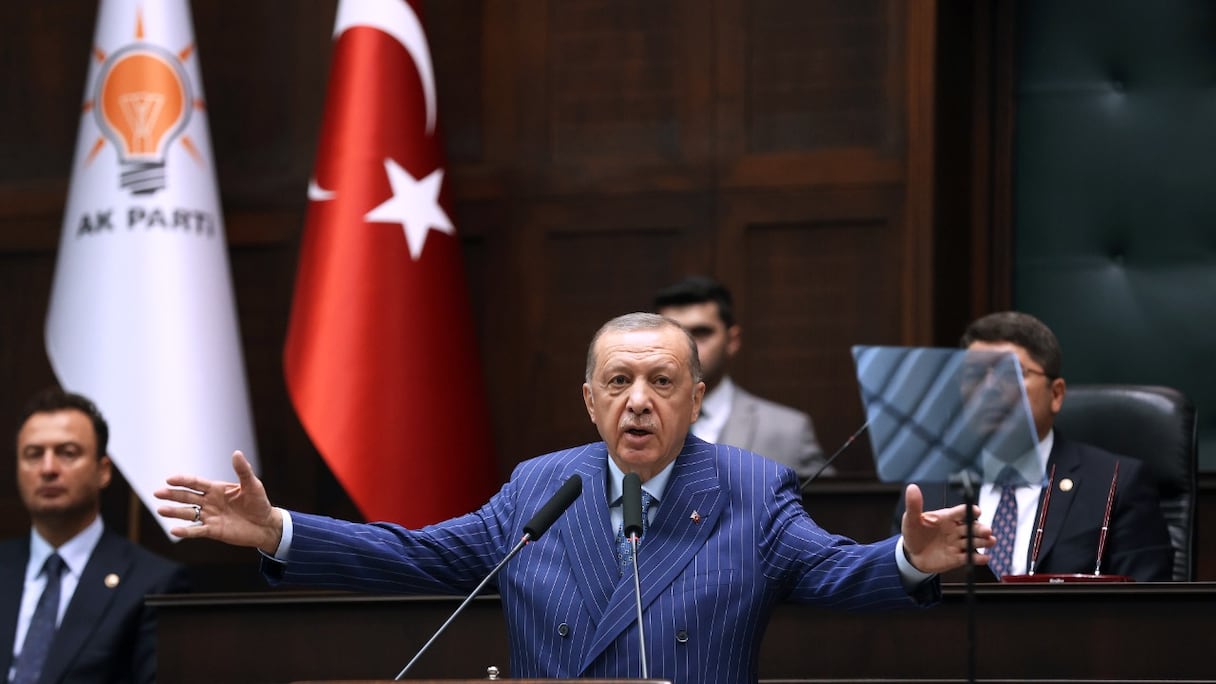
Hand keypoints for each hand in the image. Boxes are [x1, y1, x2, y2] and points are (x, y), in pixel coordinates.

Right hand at [155, 451, 283, 553]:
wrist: (265, 525)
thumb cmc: (259, 503)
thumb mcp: (253, 485)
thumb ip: (243, 471)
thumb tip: (236, 453)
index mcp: (216, 489)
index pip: (196, 483)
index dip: (183, 481)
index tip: (170, 479)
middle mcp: (210, 502)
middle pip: (187, 497)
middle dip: (172, 494)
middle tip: (157, 493)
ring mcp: (210, 516)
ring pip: (188, 513)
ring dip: (175, 512)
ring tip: (161, 510)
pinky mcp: (213, 530)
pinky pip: (197, 530)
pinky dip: (186, 531)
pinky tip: (174, 530)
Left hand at [900, 483, 993, 573]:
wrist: (912, 555)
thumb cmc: (914, 533)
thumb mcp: (911, 519)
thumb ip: (914, 505)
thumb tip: (912, 488)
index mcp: (946, 517)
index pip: (960, 512)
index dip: (969, 511)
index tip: (976, 511)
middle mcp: (955, 529)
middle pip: (972, 527)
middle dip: (981, 528)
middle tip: (987, 530)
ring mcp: (957, 544)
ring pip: (973, 541)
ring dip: (983, 541)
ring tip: (990, 541)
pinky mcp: (957, 558)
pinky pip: (969, 558)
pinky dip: (977, 558)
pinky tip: (983, 558)